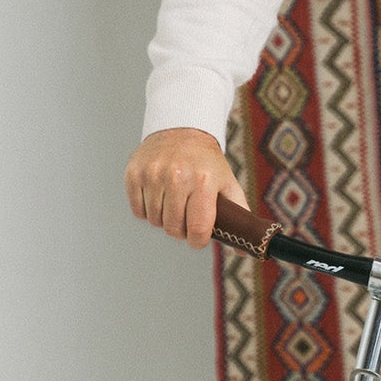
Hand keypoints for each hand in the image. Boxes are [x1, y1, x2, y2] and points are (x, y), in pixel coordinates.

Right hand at [125, 127, 245, 248]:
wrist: (182, 130)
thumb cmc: (208, 163)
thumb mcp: (228, 183)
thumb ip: (239, 215)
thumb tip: (245, 251)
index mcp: (203, 181)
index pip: (198, 228)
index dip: (198, 241)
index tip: (199, 238)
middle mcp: (176, 177)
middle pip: (173, 228)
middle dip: (181, 231)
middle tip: (187, 220)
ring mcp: (153, 174)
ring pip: (154, 221)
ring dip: (164, 220)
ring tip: (174, 206)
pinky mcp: (134, 174)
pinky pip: (138, 210)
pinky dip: (147, 210)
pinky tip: (159, 197)